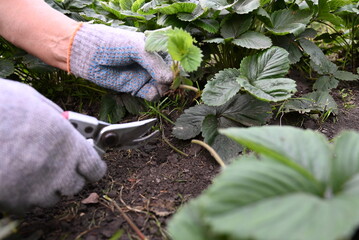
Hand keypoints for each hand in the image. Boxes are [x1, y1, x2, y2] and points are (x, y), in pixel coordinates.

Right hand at [0, 79, 106, 213]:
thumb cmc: (5, 106)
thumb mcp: (38, 103)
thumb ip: (58, 120)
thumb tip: (67, 126)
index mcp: (70, 145)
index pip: (96, 169)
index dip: (91, 167)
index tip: (86, 165)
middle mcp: (59, 170)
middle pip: (75, 186)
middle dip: (67, 177)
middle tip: (53, 164)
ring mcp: (37, 189)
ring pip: (51, 199)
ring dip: (45, 188)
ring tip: (28, 169)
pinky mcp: (15, 200)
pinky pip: (26, 205)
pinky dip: (23, 196)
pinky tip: (13, 178)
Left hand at [69, 24, 172, 100]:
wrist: (89, 55)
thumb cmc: (112, 44)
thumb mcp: (137, 48)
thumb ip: (154, 63)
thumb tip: (170, 79)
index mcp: (153, 47)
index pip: (172, 58)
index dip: (177, 65)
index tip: (179, 71)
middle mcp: (150, 62)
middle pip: (169, 74)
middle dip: (172, 79)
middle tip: (170, 81)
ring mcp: (143, 75)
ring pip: (162, 86)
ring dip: (163, 88)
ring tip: (159, 85)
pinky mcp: (135, 87)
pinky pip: (151, 94)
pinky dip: (154, 94)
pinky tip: (151, 90)